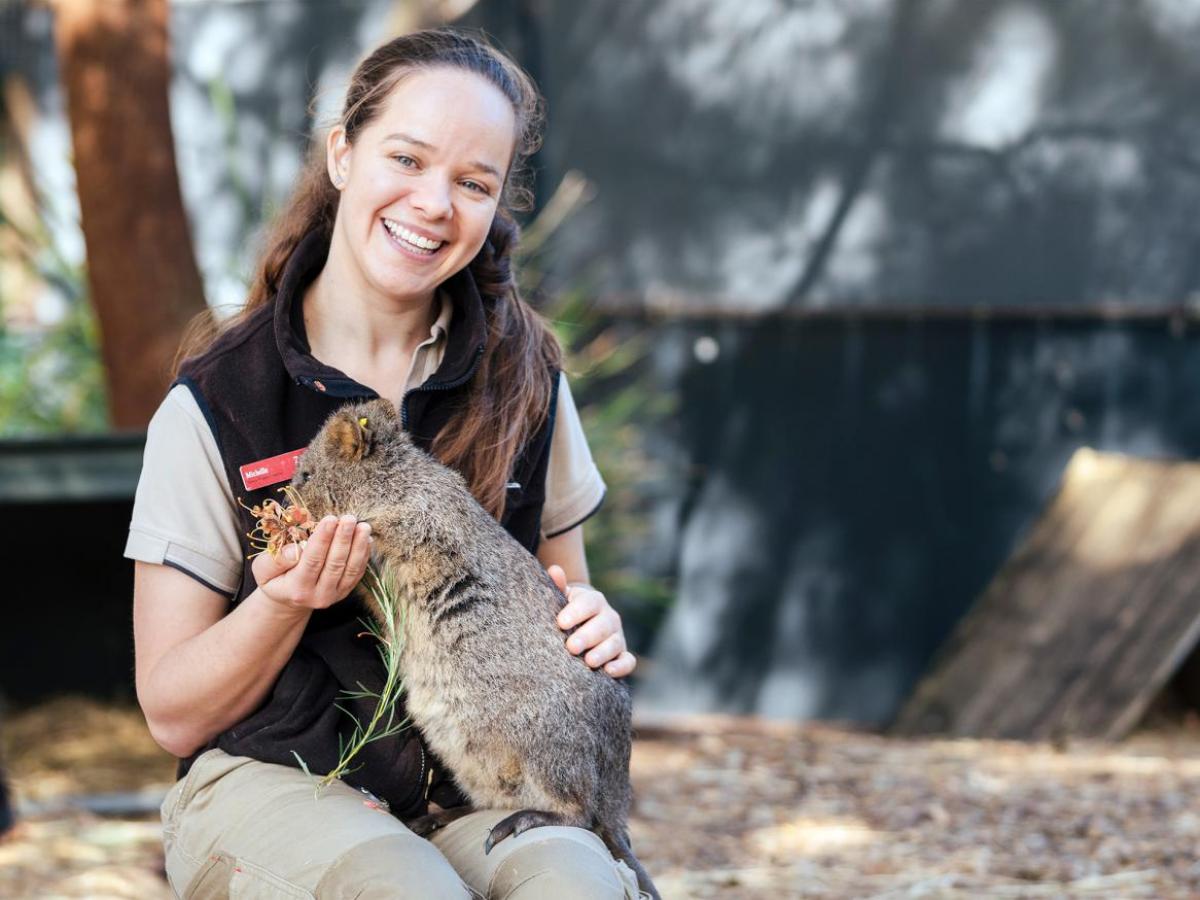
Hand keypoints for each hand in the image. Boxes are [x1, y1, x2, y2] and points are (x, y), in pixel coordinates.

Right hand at [251, 514, 371, 610]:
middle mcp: (319, 595)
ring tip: (363, 526)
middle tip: (349, 519)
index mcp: (297, 590)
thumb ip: (276, 561)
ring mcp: (335, 594)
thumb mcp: (263, 570)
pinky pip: (358, 572)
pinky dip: (364, 555)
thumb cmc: (274, 579)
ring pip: (350, 569)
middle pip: (335, 564)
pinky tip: (366, 538)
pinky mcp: (346, 590)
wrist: (288, 599)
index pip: (312, 561)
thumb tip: (295, 549)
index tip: (330, 519)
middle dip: (343, 539)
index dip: (323, 540)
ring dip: (359, 546)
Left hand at [548, 565, 636, 677]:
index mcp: (594, 601)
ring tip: (589, 661)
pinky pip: (628, 660)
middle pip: (602, 625)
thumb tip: (554, 570)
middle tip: (571, 647)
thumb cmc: (566, 611)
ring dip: (603, 652)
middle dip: (587, 637)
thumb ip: (558, 586)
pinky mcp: (622, 655)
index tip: (561, 622)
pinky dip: (622, 666)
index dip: (576, 612)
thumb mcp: (562, 598)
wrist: (581, 624)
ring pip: (614, 643)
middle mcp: (608, 617)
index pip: (589, 603)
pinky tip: (609, 671)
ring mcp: (617, 636)